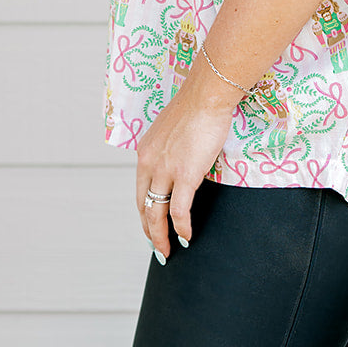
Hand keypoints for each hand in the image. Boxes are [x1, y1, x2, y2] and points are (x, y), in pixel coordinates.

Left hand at [135, 63, 238, 259]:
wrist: (207, 96)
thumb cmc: (196, 107)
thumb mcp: (171, 130)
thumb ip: (169, 150)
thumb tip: (179, 162)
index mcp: (145, 152)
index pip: (141, 190)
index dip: (145, 211)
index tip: (151, 224)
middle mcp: (149, 163)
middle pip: (144, 206)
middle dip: (149, 230)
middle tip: (157, 247)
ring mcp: (166, 170)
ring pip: (157, 213)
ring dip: (161, 237)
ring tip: (167, 251)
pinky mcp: (185, 175)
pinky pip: (180, 211)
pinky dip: (182, 228)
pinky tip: (186, 237)